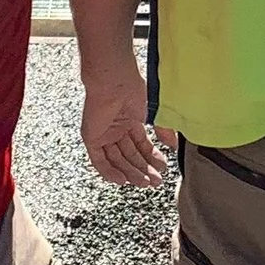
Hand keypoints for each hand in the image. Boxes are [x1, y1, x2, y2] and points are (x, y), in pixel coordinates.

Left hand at [82, 66, 173, 190]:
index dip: (151, 158)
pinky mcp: (91, 137)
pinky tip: (123, 180)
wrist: (115, 82)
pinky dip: (110, 172)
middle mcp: (115, 128)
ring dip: (131, 173)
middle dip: (143, 169)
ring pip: (116, 160)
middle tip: (155, 182)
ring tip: (145, 183)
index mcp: (130, 119)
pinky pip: (99, 160)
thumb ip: (164, 131)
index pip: (140, 145)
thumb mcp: (155, 114)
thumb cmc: (133, 89)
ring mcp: (103, 133)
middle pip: (129, 155)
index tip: (161, 169)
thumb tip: (173, 146)